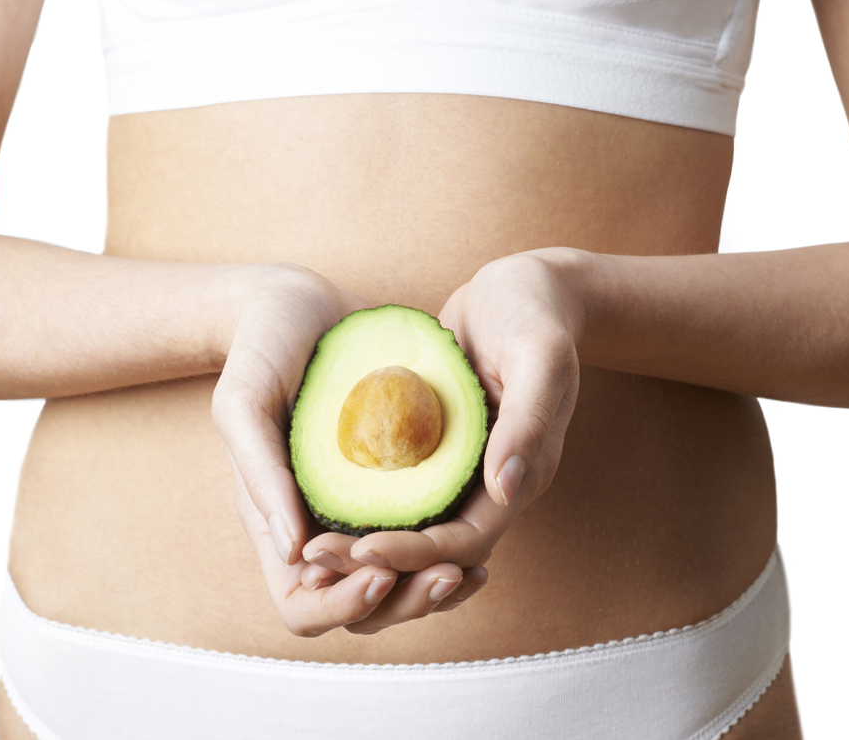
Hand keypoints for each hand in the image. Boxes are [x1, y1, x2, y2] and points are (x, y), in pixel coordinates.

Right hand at [212, 264, 485, 635]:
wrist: (301, 302)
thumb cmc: (261, 346)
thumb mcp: (245, 400)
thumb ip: (259, 471)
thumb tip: (293, 551)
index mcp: (275, 522)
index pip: (303, 606)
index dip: (342, 605)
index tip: (380, 574)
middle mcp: (320, 526)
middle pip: (360, 608)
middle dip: (405, 604)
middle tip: (448, 575)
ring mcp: (358, 509)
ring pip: (399, 584)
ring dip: (433, 589)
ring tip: (470, 571)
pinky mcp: (394, 484)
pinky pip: (422, 537)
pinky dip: (448, 550)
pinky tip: (478, 535)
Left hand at [301, 250, 587, 610]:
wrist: (525, 287)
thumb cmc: (535, 312)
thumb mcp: (541, 356)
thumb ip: (529, 420)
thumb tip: (503, 490)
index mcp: (523, 476)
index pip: (465, 542)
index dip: (414, 554)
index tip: (360, 549)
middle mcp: (491, 485)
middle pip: (432, 550)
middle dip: (376, 561)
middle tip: (314, 557)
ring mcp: (462, 469)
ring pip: (412, 528)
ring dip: (363, 543)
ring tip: (308, 547)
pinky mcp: (435, 448)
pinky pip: (399, 490)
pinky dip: (364, 504)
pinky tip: (316, 500)